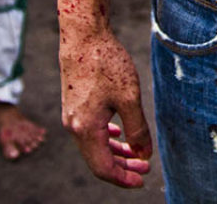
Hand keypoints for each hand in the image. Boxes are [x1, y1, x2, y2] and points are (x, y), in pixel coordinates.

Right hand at [60, 30, 152, 187]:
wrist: (83, 36)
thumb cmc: (107, 63)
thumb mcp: (129, 98)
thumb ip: (137, 129)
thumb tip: (143, 154)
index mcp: (86, 129)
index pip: (103, 167)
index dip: (123, 178)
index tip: (142, 180)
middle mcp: (73, 126)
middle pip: (97, 159)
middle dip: (123, 166)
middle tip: (145, 167)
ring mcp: (71, 115)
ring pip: (94, 144)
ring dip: (116, 150)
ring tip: (138, 152)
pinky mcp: (73, 104)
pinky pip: (89, 130)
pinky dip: (106, 137)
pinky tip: (118, 133)